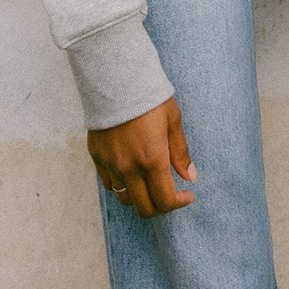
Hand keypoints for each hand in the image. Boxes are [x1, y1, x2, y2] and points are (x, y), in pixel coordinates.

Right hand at [87, 96, 196, 217]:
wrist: (115, 79)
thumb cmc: (149, 98)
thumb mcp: (172, 121)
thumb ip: (180, 153)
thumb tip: (190, 177)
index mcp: (152, 160)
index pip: (165, 200)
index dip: (179, 203)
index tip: (187, 195)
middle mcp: (129, 168)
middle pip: (144, 208)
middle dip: (161, 207)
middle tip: (170, 195)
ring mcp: (111, 165)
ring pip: (125, 199)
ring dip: (140, 197)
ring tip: (150, 183)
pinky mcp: (97, 158)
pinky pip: (110, 184)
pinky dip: (123, 185)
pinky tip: (132, 172)